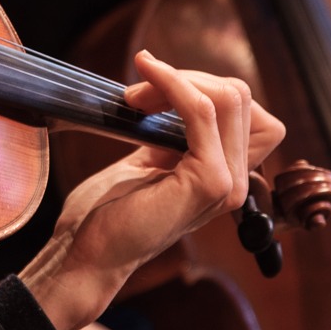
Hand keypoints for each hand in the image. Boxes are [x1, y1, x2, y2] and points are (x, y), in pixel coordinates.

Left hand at [21, 52, 284, 329]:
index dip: (202, 87)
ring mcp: (228, 182)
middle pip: (239, 97)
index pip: (243, 110)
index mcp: (225, 174)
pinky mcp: (209, 181)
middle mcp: (236, 181)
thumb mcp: (149, 162)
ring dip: (179, 81)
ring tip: (135, 95)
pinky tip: (146, 77)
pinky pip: (203, 112)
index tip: (152, 93)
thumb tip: (173, 92)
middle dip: (187, 79)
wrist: (87, 252)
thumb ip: (173, 135)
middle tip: (137, 94)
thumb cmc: (109, 211)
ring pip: (229, 98)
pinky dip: (174, 86)